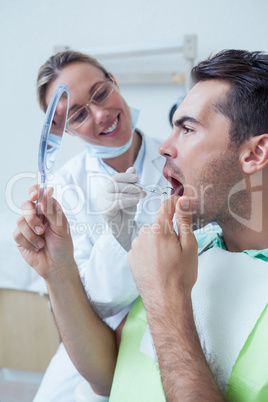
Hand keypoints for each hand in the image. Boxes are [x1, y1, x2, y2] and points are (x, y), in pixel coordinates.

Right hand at [13, 185, 74, 280]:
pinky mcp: (20, 238)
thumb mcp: (61, 227)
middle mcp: (37, 216)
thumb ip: (52, 210)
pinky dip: (28, 242)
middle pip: (26, 205)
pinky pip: (17, 234)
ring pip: (20, 221)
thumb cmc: (62, 245)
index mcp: (49, 210)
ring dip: (32, 234)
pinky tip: (37, 248)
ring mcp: (27, 226)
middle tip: (42, 230)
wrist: (57, 266)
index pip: (39, 193)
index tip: (34, 196)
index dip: (34, 191)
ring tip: (42, 243)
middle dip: (32, 218)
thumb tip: (47, 191)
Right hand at [99, 167, 145, 250]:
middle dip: (130, 186)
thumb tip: (132, 168)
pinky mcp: (105, 212)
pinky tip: (136, 202)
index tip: (137, 178)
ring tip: (141, 196)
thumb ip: (130, 182)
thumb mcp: (130, 194)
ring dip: (131, 194)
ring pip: (116, 194)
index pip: (115, 178)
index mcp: (107, 188)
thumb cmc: (126, 210)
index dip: (126, 177)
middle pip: (115, 185)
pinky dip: (127, 201)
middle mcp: (102, 194)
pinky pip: (116, 204)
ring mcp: (102, 203)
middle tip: (142, 190)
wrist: (123, 227)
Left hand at [127, 196, 197, 310]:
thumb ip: (184, 220)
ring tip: (168, 260)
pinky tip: (158, 264)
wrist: (165, 301)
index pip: (167, 205)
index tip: (183, 205)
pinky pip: (143, 246)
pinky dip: (150, 251)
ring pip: (151, 235)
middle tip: (179, 249)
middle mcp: (143, 234)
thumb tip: (182, 200)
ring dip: (159, 241)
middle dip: (169, 230)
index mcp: (159, 229)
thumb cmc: (181, 276)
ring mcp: (135, 246)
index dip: (176, 203)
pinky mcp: (131, 257)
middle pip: (159, 223)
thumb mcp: (189, 246)